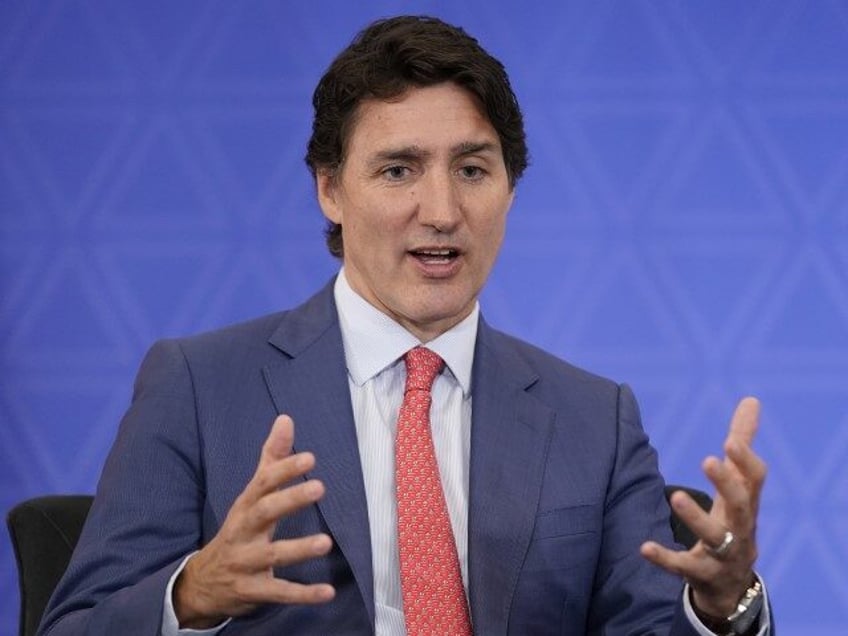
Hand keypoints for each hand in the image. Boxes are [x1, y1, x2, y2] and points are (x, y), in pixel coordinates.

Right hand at [174, 414, 335, 628]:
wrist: (203, 583)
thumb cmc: (239, 530)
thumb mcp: (251, 496)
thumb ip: (271, 459)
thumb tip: (286, 419)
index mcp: (246, 506)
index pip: (263, 483)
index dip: (285, 470)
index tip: (310, 458)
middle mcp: (243, 532)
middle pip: (265, 513)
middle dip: (290, 500)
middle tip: (320, 488)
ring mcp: (247, 562)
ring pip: (273, 555)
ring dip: (299, 549)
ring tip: (326, 542)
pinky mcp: (254, 590)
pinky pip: (279, 592)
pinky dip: (303, 594)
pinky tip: (328, 592)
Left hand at [640, 397, 766, 616]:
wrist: (733, 583)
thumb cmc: (733, 520)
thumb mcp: (739, 485)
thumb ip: (742, 443)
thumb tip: (752, 399)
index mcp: (747, 502)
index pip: (755, 480)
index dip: (746, 461)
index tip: (731, 440)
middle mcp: (740, 527)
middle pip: (740, 505)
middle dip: (726, 483)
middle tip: (707, 460)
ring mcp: (722, 553)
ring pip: (714, 536)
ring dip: (696, 516)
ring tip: (675, 495)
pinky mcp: (700, 573)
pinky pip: (683, 566)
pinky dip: (665, 557)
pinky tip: (644, 546)